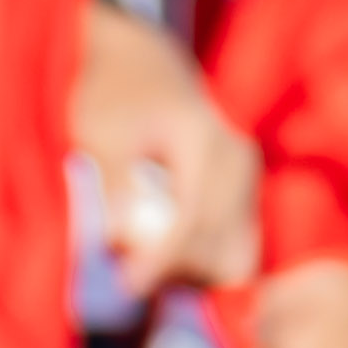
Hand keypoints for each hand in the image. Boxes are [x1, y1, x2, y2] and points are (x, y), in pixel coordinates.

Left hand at [63, 0, 259, 292]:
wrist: (141, 61)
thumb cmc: (116, 93)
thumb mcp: (102, 132)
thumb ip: (114, 184)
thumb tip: (116, 242)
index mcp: (207, 145)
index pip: (196, 221)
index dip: (163, 262)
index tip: (128, 286)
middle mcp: (238, 162)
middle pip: (225, 245)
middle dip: (180, 273)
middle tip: (129, 278)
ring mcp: (245, 176)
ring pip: (237, 251)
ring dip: (194, 272)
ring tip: (146, 268)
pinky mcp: (241, 188)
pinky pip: (237, 242)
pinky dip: (205, 260)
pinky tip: (169, 260)